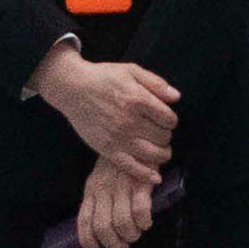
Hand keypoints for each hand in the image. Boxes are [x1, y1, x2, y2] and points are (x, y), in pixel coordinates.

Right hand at [32, 43, 178, 170]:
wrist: (72, 88)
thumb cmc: (104, 77)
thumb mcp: (132, 70)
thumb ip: (156, 83)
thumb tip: (176, 97)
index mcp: (138, 100)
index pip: (169, 119)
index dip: (171, 120)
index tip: (165, 119)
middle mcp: (129, 121)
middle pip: (163, 137)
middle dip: (166, 135)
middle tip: (159, 132)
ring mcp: (118, 137)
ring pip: (152, 154)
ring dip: (162, 154)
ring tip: (160, 149)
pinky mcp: (106, 149)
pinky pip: (130, 166)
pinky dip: (145, 174)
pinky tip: (155, 177)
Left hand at [73, 158, 160, 247]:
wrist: (138, 137)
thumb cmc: (122, 162)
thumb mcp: (102, 177)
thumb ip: (100, 197)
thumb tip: (104, 227)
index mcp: (91, 189)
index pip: (84, 221)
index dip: (88, 241)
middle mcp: (103, 190)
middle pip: (103, 227)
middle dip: (114, 243)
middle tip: (124, 244)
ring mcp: (122, 186)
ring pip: (121, 222)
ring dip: (131, 234)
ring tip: (136, 233)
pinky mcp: (140, 182)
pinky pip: (140, 211)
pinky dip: (143, 222)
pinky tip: (147, 222)